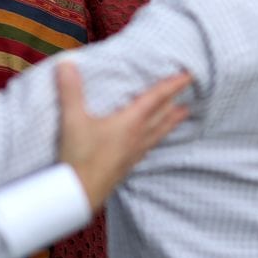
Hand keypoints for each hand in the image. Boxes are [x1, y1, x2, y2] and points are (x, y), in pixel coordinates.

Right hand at [55, 61, 189, 209]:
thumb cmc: (80, 157)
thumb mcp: (73, 120)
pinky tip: (153, 140)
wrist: (80, 193)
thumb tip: (67, 64)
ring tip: (182, 114)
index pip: (156, 99)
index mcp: (129, 122)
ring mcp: (134, 153)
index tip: (189, 76)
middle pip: (162, 116)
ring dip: (171, 121)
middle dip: (176, 102)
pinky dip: (157, 137)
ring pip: (159, 132)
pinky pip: (149, 146)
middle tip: (191, 92)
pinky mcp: (128, 165)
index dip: (172, 85)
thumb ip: (71, 91)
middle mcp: (137, 137)